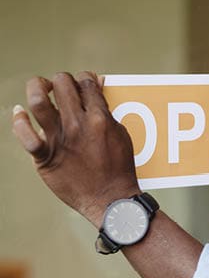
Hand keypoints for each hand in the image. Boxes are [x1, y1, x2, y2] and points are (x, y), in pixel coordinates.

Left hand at [11, 72, 140, 226]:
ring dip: (37, 88)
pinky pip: (25, 135)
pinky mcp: (46, 156)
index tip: (83, 84)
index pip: (86, 81)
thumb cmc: (118, 168)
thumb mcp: (120, 134)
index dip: (84, 77)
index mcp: (100, 118)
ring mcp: (60, 140)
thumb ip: (106, 110)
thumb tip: (97, 85)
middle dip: (61, 81)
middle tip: (61, 88)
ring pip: (38, 101)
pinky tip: (20, 113)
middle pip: (62, 83)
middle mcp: (78, 125)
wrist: (110, 199)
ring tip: (40, 90)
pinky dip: (19, 120)